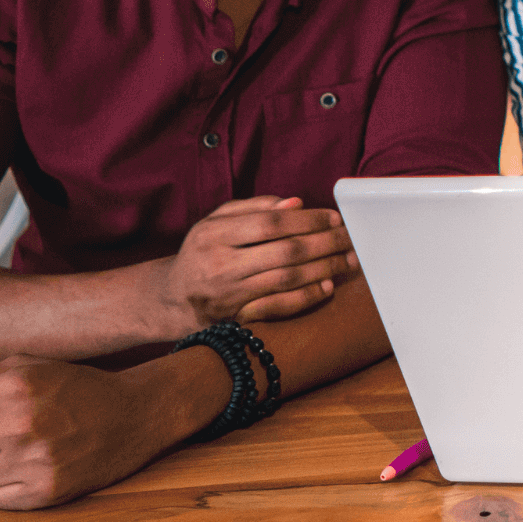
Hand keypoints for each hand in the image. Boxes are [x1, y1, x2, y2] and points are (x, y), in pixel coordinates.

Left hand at [0, 354, 209, 510]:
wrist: (135, 413)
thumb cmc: (73, 387)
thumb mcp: (24, 367)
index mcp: (14, 385)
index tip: (0, 409)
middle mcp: (21, 423)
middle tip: (21, 428)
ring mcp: (34, 461)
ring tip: (30, 448)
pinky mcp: (46, 491)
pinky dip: (10, 486)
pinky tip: (37, 467)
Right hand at [151, 196, 356, 332]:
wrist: (171, 298)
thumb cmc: (203, 251)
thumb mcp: (216, 221)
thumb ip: (253, 208)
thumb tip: (295, 203)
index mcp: (214, 234)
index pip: (271, 223)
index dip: (308, 220)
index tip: (334, 218)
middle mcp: (220, 264)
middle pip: (284, 251)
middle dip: (325, 244)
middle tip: (350, 240)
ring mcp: (228, 294)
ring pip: (286, 279)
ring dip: (323, 269)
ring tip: (347, 261)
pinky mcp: (236, 318)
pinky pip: (278, 308)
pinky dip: (305, 298)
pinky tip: (326, 287)